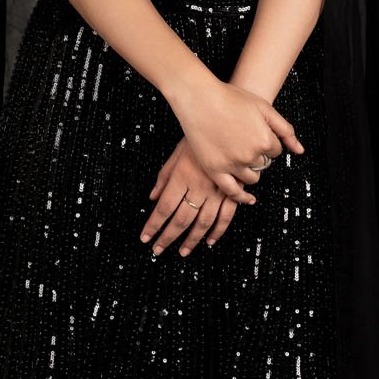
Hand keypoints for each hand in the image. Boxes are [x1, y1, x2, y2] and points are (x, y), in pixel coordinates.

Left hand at [140, 140, 229, 255]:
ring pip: (203, 222)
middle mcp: (198, 187)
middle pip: (181, 219)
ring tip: (183, 252)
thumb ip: (164, 178)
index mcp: (182, 177)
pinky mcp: (233, 191)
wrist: (227, 126)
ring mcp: (217, 191)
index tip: (145, 237)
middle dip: (168, 237)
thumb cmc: (198, 139)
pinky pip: (226, 216)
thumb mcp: (176, 154)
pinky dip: (218, 231)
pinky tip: (210, 240)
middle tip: (158, 251)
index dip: (153, 225)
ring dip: (192, 240)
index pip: (163, 208)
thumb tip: (152, 198)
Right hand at [169, 72, 303, 206]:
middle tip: (245, 140)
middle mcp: (250, 155)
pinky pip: (232, 191)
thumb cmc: (230, 98)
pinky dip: (242, 197)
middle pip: (264, 164)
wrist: (199, 98)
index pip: (276, 151)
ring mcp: (232, 164)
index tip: (256, 133)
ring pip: (252, 178)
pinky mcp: (215, 170)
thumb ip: (285, 130)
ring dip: (250, 170)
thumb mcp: (264, 108)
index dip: (267, 142)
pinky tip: (249, 199)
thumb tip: (300, 150)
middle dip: (259, 156)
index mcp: (265, 140)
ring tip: (240, 155)